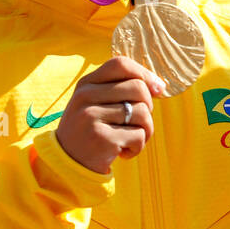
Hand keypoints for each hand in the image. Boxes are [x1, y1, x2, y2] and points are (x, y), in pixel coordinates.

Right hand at [55, 56, 167, 173]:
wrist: (68, 164)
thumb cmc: (92, 130)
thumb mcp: (98, 103)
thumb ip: (122, 90)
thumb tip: (160, 86)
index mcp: (86, 84)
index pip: (121, 64)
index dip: (145, 74)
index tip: (157, 90)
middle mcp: (86, 97)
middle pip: (138, 88)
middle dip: (148, 107)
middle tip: (139, 122)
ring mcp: (91, 117)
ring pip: (142, 113)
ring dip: (146, 130)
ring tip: (131, 140)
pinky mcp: (101, 138)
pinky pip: (139, 136)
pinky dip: (138, 147)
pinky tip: (123, 152)